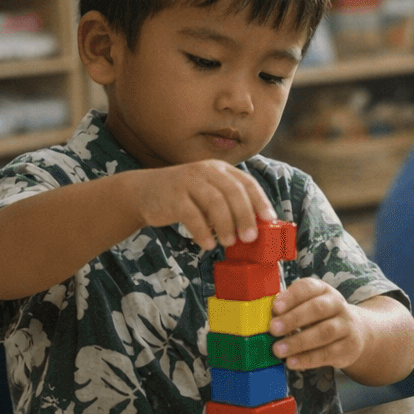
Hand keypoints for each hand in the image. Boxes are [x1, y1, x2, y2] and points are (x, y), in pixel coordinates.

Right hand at [128, 161, 275, 251]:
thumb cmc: (184, 196)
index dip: (260, 200)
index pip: (246, 182)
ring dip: (226, 225)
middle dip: (245, 216)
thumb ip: (228, 204)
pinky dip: (202, 232)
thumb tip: (254, 228)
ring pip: (215, 202)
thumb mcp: (207, 193)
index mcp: (220, 169)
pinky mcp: (173, 196)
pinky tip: (207, 245)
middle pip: (233, 192)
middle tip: (251, 237)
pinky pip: (192, 215)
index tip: (270, 219)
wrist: (143, 192)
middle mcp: (206, 170)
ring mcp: (188, 181)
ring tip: (230, 243)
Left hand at [269, 277, 368, 370]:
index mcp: (324, 291)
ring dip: (298, 342)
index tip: (275, 306)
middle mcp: (337, 305)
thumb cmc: (322, 318)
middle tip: (273, 329)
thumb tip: (268, 317)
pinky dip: (308, 359)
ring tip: (278, 350)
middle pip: (317, 309)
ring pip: (324, 332)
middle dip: (293, 318)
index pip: (309, 287)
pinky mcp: (348, 347)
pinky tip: (292, 362)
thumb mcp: (308, 307)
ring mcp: (346, 326)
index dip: (292, 296)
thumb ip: (289, 309)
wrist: (356, 332)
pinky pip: (327, 353)